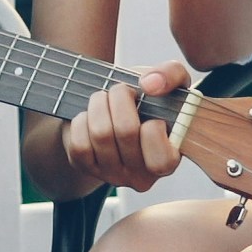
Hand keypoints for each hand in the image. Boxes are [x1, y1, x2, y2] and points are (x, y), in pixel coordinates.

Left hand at [60, 62, 187, 191]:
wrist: (114, 109)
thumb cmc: (148, 100)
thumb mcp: (169, 82)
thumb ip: (172, 74)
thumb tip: (150, 85)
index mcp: (169, 161)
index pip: (161, 157)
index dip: (154, 124)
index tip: (151, 109)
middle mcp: (142, 177)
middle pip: (126, 131)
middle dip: (120, 98)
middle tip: (121, 90)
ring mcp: (112, 175)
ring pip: (100, 134)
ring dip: (99, 104)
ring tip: (104, 97)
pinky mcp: (87, 168)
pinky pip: (79, 144)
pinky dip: (82, 121)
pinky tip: (90, 116)